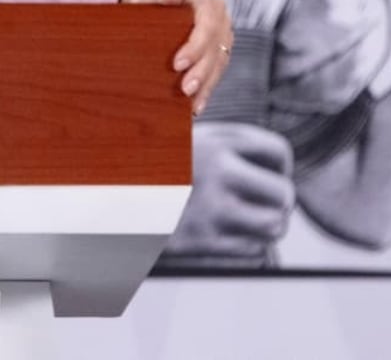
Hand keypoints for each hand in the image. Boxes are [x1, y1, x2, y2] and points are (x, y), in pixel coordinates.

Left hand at [121, 0, 232, 114]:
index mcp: (204, 0)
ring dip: (206, 84)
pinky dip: (207, 90)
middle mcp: (219, 17)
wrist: (155, 8)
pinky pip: (217, 72)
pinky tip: (196, 107)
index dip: (195, 46)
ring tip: (192, 104)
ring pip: (219, 62)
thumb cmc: (148, 1)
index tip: (176, 65)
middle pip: (214, 46)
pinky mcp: (221, 51)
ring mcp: (223, 34)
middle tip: (185, 89)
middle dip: (201, 71)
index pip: (206, 24)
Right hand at [163, 122, 295, 258]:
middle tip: (267, 204)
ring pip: (273, 226)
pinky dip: (250, 245)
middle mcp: (218, 174)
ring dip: (269, 226)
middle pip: (283, 194)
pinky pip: (252, 249)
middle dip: (280, 202)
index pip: (278, 151)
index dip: (282, 165)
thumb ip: (226, 145)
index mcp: (216, 142)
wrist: (107, 192)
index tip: (271, 172)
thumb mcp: (186, 139)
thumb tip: (276, 161)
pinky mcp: (201, 242)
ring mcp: (211, 210)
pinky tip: (233, 234)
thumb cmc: (152, 164)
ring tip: (255, 222)